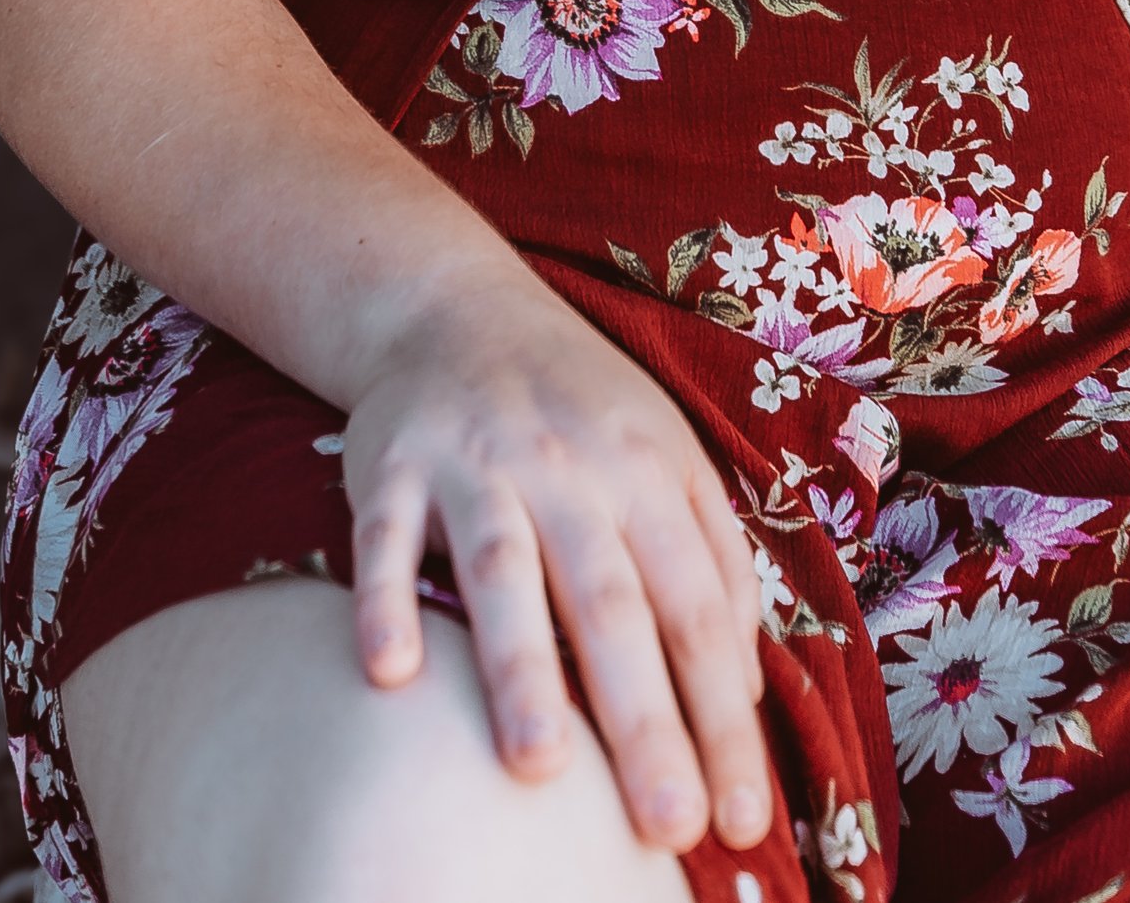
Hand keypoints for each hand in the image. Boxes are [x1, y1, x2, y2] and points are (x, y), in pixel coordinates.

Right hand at [337, 269, 771, 860]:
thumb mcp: (667, 455)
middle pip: (611, 604)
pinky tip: (394, 673)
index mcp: (646, 474)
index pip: (696, 612)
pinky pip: (385, 538)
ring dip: (521, 667)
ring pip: (503, 569)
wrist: (454, 304)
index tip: (738, 818)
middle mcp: (567, 470)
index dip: (721, 716)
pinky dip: (384, 600)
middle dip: (642, 720)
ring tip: (540, 769)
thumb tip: (746, 687)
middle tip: (664, 825)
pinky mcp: (392, 463)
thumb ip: (715, 560)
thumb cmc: (579, 406)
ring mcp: (475, 463)